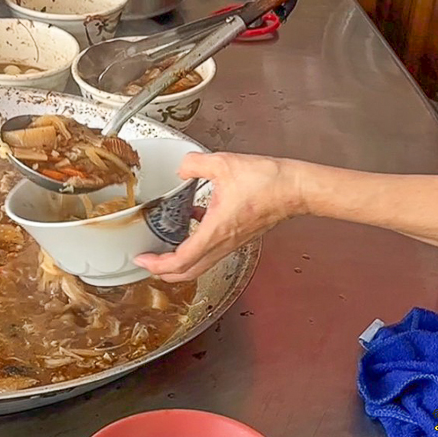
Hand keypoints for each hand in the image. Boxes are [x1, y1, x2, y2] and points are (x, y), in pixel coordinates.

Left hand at [133, 152, 301, 282]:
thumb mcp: (222, 164)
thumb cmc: (267, 182)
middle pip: (189, 272)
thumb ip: (194, 164)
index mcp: (216, 231)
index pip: (181, 261)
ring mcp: (233, 242)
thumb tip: (182, 168)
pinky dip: (197, 243)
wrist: (294, 189)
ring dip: (180, 260)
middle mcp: (224, 243)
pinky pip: (213, 248)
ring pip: (201, 263)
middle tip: (148, 261)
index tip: (143, 259)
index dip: (157, 265)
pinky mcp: (240, 236)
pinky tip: (193, 220)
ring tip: (164, 245)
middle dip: (164, 272)